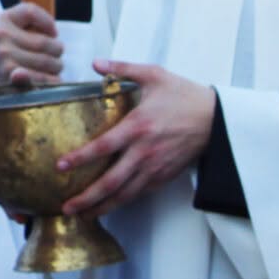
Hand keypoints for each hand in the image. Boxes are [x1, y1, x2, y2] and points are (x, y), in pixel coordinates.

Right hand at [0, 2, 61, 86]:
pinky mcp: (10, 76)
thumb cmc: (14, 51)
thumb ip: (34, 20)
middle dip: (57, 51)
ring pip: (47, 61)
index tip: (53, 33)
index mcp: (3, 19)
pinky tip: (49, 81)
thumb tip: (53, 34)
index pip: (31, 11)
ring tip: (49, 69)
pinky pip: (42, 78)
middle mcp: (1, 35)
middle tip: (53, 57)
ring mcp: (4, 55)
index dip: (48, 23)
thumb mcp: (17, 29)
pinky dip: (51, 81)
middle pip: (45, 42)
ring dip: (56, 68)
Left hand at [57, 59, 215, 217]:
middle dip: (87, 197)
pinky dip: (122, 203)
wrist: (217, 118)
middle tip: (66, 207)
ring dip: (102, 206)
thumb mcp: (154, 74)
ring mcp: (155, 167)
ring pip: (125, 194)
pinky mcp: (164, 176)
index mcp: (138, 126)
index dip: (80, 158)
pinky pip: (140, 193)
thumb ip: (122, 68)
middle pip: (111, 181)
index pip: (103, 146)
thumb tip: (96, 63)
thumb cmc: (184, 95)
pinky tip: (108, 206)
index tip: (60, 166)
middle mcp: (145, 151)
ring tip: (82, 215)